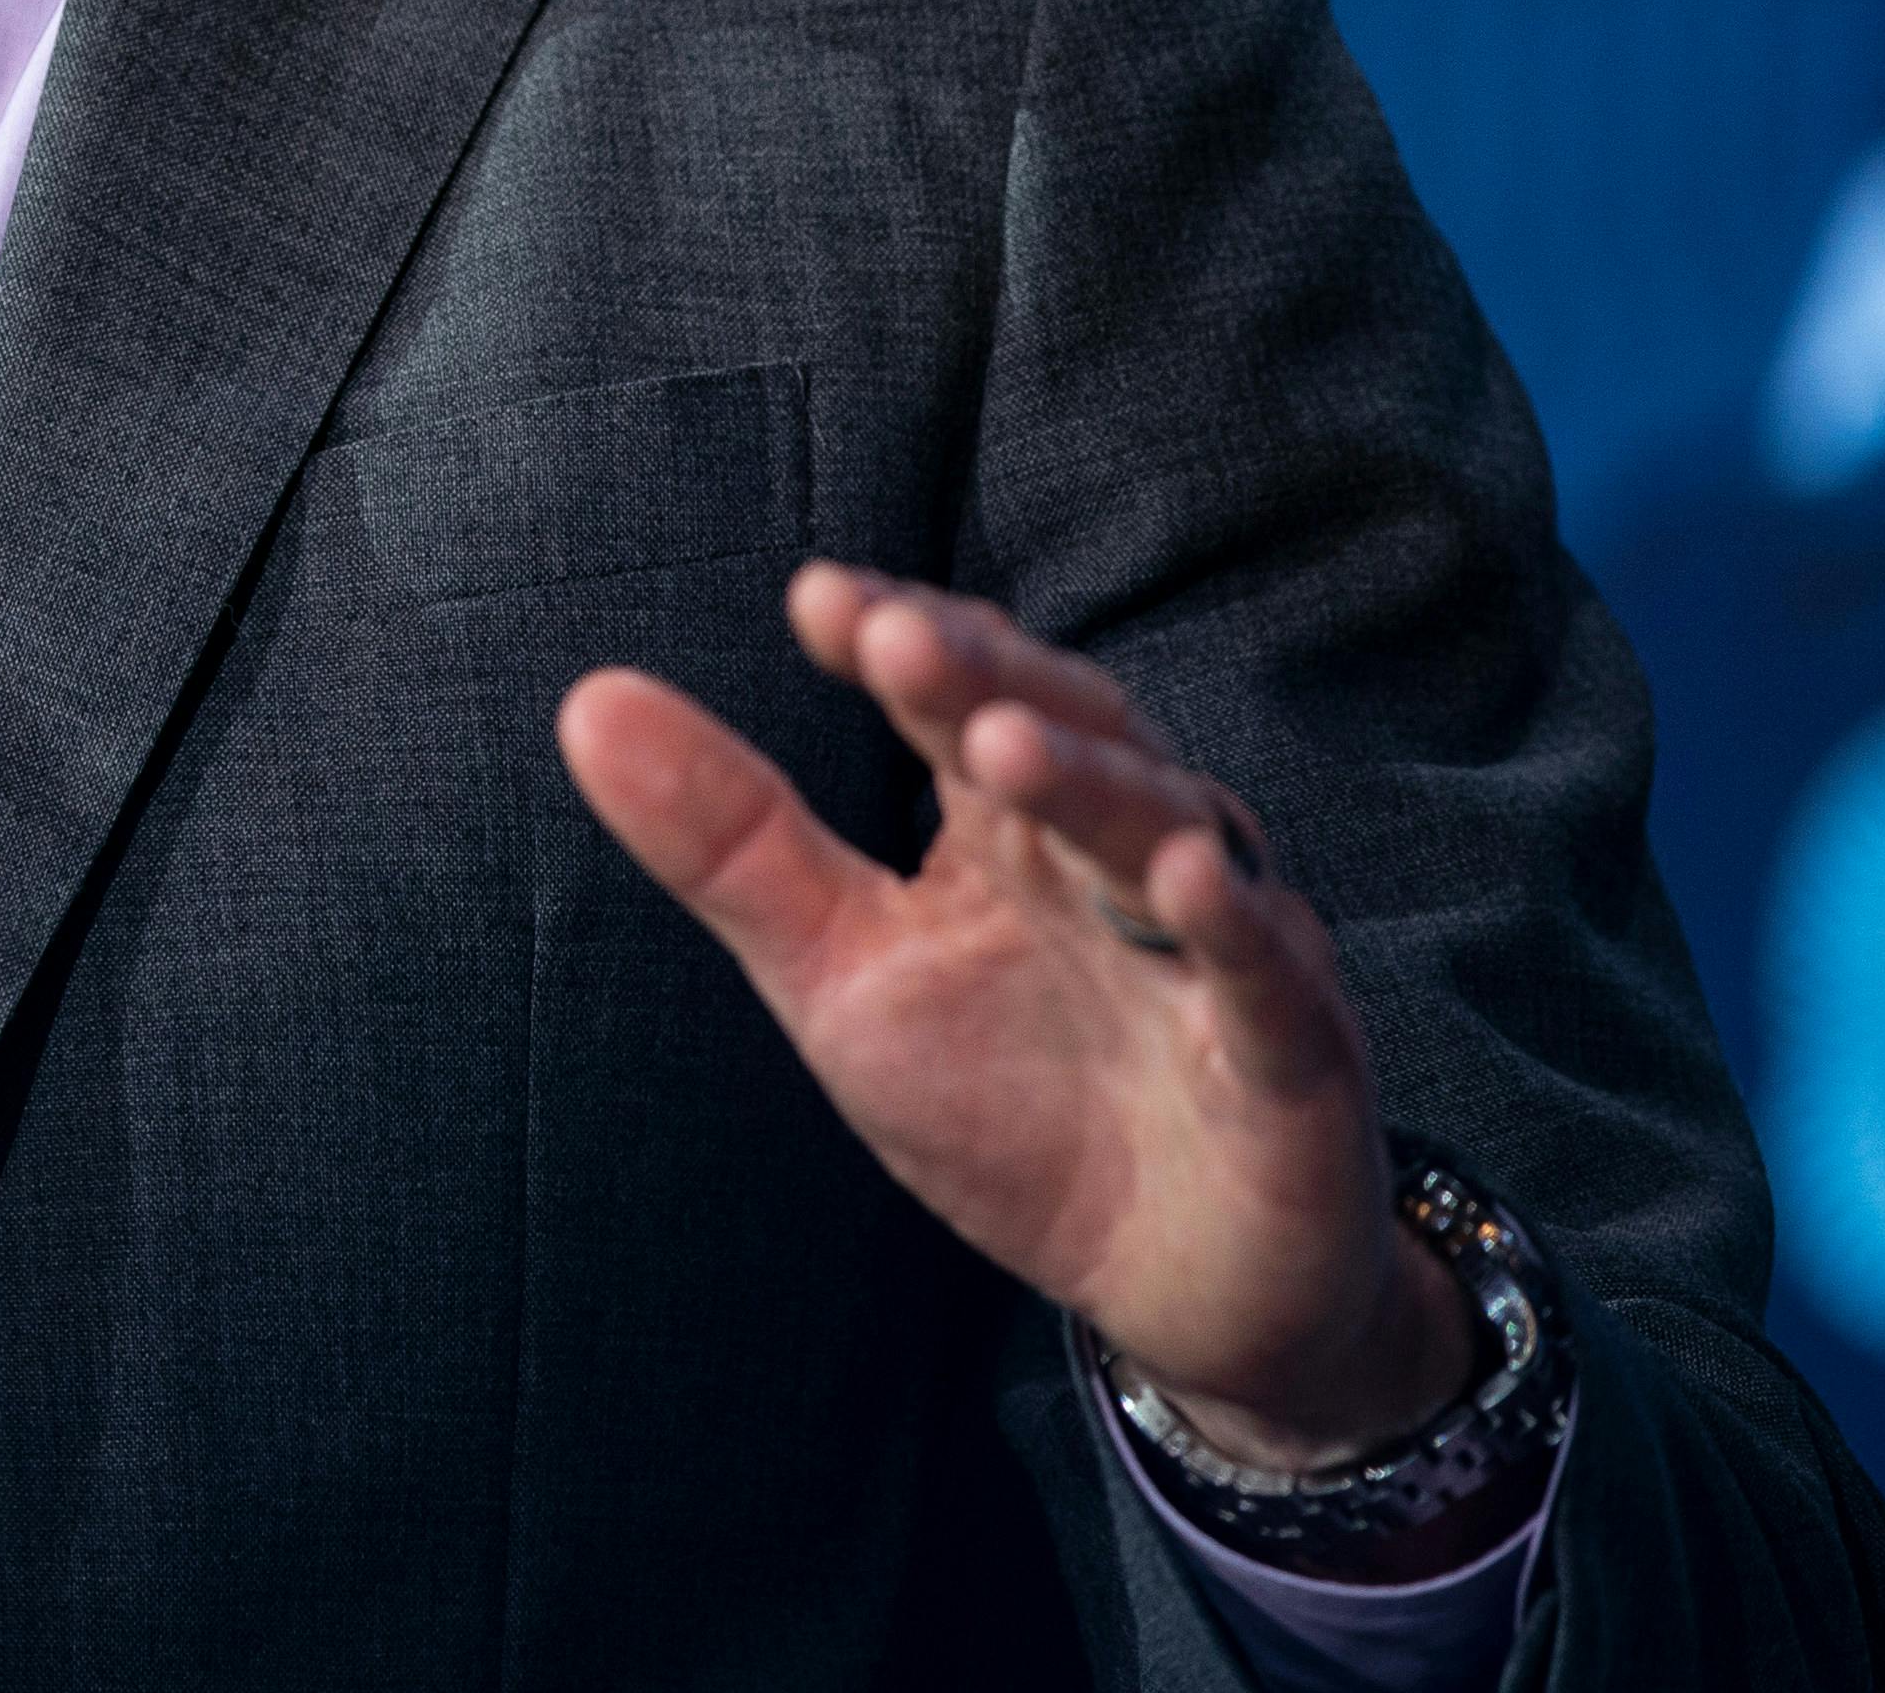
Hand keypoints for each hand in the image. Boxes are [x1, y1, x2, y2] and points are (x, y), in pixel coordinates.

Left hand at [560, 566, 1481, 1504]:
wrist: (1174, 1285)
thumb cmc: (1012, 1106)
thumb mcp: (843, 976)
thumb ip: (733, 847)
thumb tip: (588, 699)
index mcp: (1008, 829)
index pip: (953, 703)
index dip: (900, 644)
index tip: (818, 599)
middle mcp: (1118, 858)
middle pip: (1066, 736)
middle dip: (986, 682)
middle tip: (896, 634)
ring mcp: (1216, 948)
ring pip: (1167, 834)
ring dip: (1092, 782)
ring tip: (1000, 742)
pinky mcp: (1295, 1056)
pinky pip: (1274, 979)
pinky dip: (1236, 929)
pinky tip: (1183, 883)